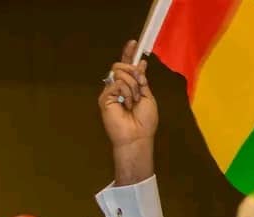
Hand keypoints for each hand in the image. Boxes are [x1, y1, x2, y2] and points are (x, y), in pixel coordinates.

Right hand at [99, 40, 157, 184]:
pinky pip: (116, 84)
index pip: (127, 66)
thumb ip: (142, 80)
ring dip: (132, 87)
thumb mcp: (148, 96)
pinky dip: (126, 93)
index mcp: (130, 86)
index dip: (129, 54)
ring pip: (120, 73)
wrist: (137, 136)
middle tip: (139, 88)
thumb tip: (141, 63)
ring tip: (133, 102)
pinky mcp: (105, 97)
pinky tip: (126, 104)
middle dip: (133, 73)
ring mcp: (110, 91)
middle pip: (122, 66)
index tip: (134, 42)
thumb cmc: (145, 121)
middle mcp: (119, 86)